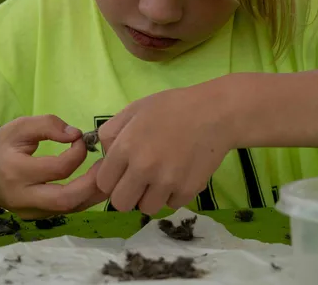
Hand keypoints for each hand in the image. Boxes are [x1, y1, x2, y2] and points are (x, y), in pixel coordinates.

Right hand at [0, 115, 107, 219]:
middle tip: (108, 166)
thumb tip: (76, 135)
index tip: (81, 140)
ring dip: (92, 194)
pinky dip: (82, 198)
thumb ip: (48, 124)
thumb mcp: (19, 126)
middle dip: (92, 184)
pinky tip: (92, 184)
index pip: (58, 169)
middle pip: (66, 200)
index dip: (77, 154)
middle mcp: (22, 197)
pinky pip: (64, 211)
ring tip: (107, 175)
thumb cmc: (0, 146)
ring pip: (68, 210)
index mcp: (16, 171)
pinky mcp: (35, 217)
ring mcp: (28, 212)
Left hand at [96, 81, 232, 214]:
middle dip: (127, 193)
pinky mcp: (187, 191)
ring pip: (146, 208)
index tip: (121, 171)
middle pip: (120, 204)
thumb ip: (111, 133)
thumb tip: (105, 158)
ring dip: (150, 196)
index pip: (103, 183)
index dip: (111, 178)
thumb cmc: (171, 107)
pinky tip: (178, 175)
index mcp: (126, 147)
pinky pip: (170, 205)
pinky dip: (172, 195)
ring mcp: (167, 182)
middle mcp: (144, 168)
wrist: (214, 113)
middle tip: (138, 180)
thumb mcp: (134, 110)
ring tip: (160, 177)